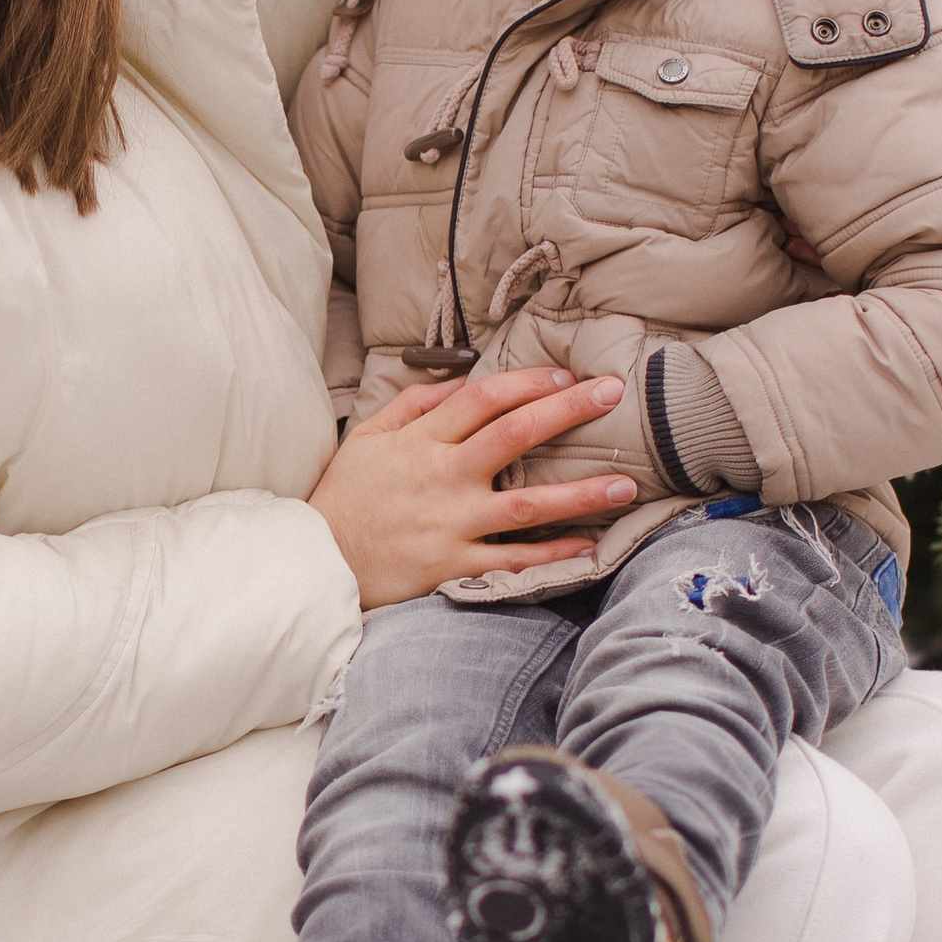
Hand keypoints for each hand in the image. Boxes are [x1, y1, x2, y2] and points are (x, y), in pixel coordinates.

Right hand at [309, 366, 638, 609]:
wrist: (316, 561)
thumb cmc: (343, 498)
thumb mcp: (367, 438)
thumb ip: (412, 405)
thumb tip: (457, 378)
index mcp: (422, 441)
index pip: (483, 399)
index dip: (528, 382)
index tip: (566, 376)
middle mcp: (442, 477)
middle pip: (514, 435)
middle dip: (567, 410)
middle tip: (611, 393)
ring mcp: (450, 523)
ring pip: (526, 504)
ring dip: (579, 493)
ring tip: (625, 484)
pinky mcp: (452, 565)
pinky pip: (511, 560)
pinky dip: (551, 555)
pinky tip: (587, 545)